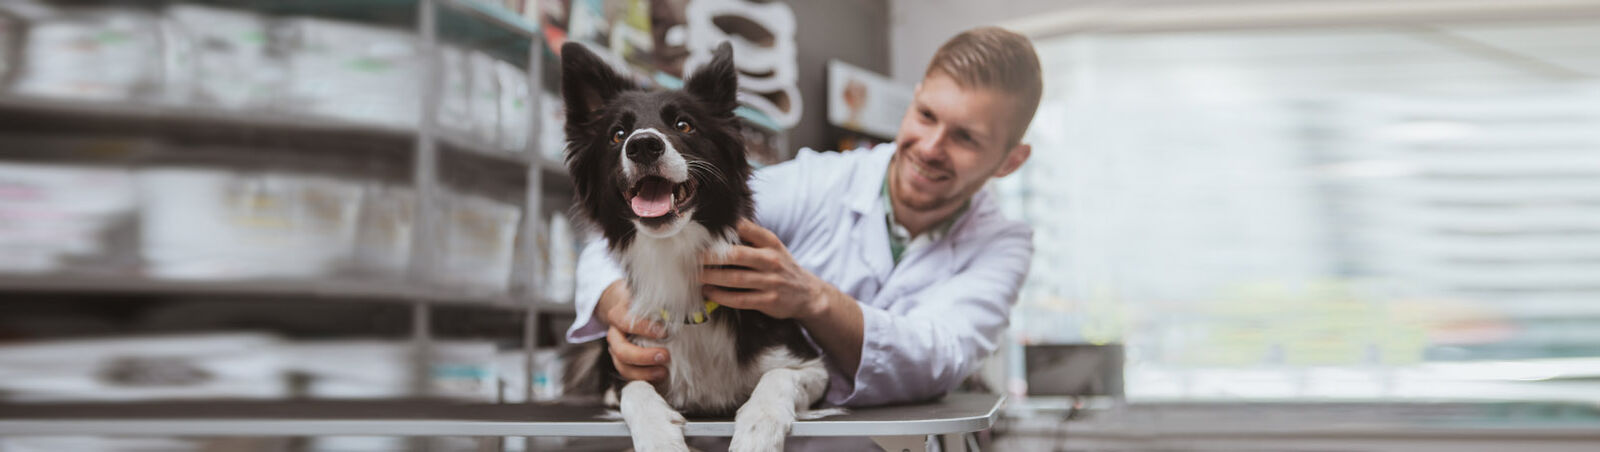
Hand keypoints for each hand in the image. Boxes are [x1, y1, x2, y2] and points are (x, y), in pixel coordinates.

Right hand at [595, 280, 670, 383]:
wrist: (624, 306)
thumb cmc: (643, 301)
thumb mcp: (648, 295)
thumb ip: (663, 298)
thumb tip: (692, 295)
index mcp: (618, 314)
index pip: (625, 322)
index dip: (643, 328)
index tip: (665, 332)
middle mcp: (614, 334)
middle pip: (621, 349)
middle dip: (643, 356)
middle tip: (665, 356)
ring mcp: (616, 349)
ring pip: (622, 366)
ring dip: (643, 373)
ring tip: (663, 373)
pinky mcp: (622, 361)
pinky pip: (629, 374)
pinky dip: (643, 378)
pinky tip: (659, 378)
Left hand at [700, 220, 831, 320]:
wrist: (808, 294)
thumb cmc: (781, 266)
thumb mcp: (772, 246)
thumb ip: (750, 236)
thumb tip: (719, 225)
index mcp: (770, 242)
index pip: (745, 229)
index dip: (722, 229)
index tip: (701, 233)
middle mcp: (771, 260)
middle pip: (736, 255)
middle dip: (711, 257)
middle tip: (691, 258)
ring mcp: (771, 281)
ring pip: (735, 279)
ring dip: (712, 277)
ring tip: (695, 276)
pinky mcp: (769, 301)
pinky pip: (740, 299)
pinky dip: (721, 296)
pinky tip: (708, 292)